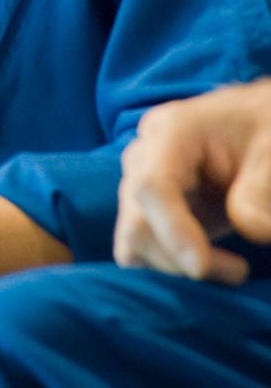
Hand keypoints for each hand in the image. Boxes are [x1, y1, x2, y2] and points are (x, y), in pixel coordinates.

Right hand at [114, 79, 270, 283]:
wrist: (254, 122)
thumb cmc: (262, 126)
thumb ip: (260, 190)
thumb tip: (253, 231)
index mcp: (171, 131)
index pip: (152, 185)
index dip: (171, 232)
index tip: (202, 269)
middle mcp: (145, 155)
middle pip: (136, 220)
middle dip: (179, 258)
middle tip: (237, 270)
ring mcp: (142, 182)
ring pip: (133, 241)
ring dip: (176, 269)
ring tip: (231, 269)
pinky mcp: (150, 208)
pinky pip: (140, 248)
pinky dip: (169, 269)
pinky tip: (210, 264)